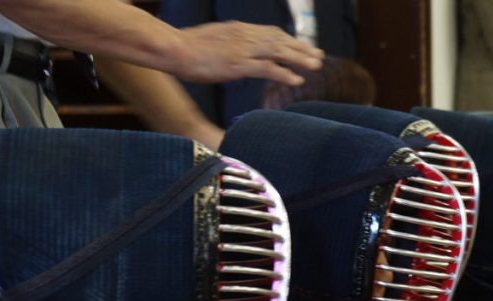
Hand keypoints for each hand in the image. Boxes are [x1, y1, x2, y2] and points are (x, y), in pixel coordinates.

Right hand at [166, 22, 323, 84]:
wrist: (173, 48)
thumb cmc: (187, 47)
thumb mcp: (212, 40)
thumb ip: (229, 43)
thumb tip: (235, 51)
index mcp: (239, 29)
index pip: (271, 32)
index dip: (289, 40)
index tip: (303, 46)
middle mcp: (245, 36)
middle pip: (280, 40)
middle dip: (301, 48)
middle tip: (319, 56)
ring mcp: (243, 50)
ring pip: (279, 52)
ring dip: (300, 59)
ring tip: (316, 66)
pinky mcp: (239, 64)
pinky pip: (268, 69)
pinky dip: (284, 74)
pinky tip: (297, 81)